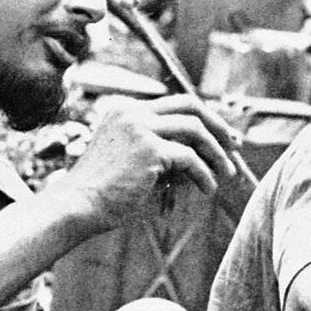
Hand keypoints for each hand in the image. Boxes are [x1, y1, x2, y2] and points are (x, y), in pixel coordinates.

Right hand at [59, 94, 242, 229]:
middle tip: (235, 147)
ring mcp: (140, 127)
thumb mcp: (132, 164)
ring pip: (195, 129)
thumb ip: (162, 155)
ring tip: (226, 174)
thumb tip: (203, 160)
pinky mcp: (149, 148)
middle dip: (217, 125)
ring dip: (216, 152)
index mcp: (125, 111)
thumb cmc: (100, 193)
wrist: (76, 206)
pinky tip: (208, 189)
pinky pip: (190, 158)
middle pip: (190, 105)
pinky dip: (204, 174)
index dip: (203, 119)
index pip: (174, 104)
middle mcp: (133, 112)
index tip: (221, 137)